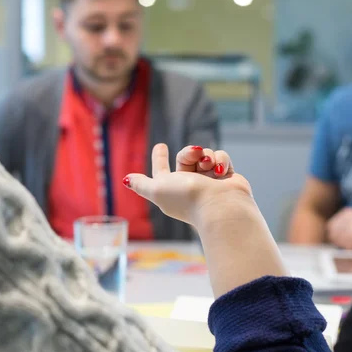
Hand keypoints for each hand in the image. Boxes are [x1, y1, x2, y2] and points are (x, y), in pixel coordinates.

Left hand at [124, 144, 253, 227]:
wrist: (221, 206)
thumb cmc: (187, 198)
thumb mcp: (156, 190)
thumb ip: (141, 184)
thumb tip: (126, 180)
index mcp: (171, 189)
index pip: (162, 170)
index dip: (159, 158)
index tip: (160, 146)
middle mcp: (190, 185)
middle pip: (186, 157)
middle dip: (189, 152)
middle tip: (196, 153)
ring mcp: (209, 181)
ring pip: (205, 155)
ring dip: (207, 156)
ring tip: (209, 167)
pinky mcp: (226, 177)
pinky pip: (221, 157)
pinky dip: (220, 160)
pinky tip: (221, 171)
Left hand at [327, 207, 351, 249]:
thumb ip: (344, 227)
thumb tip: (331, 236)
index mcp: (346, 212)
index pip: (330, 226)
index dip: (336, 235)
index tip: (343, 240)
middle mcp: (345, 216)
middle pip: (331, 233)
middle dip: (338, 240)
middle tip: (350, 244)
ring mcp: (348, 225)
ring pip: (336, 240)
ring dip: (344, 245)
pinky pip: (344, 246)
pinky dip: (350, 249)